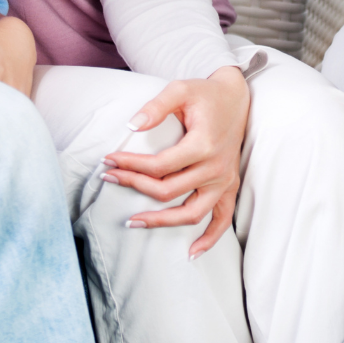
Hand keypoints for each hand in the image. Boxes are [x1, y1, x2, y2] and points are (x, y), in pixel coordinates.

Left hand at [102, 66, 250, 257]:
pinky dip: (209, 239)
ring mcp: (224, 180)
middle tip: (109, 178)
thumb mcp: (180, 89)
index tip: (108, 160)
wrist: (236, 97)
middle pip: (168, 190)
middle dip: (134, 185)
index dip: (130, 165)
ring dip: (161, 222)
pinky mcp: (229, 186)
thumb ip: (156, 106)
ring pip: (192, 213)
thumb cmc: (205, 94)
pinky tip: (191, 253)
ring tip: (132, 222)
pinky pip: (222, 220)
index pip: (160, 166)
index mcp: (204, 145)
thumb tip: (131, 126)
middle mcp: (216, 167)